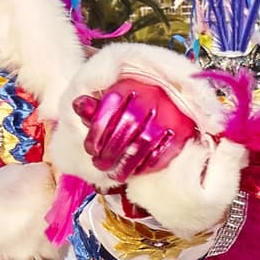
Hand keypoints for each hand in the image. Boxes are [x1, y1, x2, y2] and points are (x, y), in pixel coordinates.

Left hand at [73, 78, 197, 181]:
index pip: (107, 112)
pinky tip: (133, 171)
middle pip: (123, 132)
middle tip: (99, 164)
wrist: (177, 99)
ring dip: (123, 165)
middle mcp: (150, 99)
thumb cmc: (140, 101)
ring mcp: (168, 117)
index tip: (91, 149)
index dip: (95, 135)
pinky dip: (143, 167)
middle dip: (107, 154)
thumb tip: (78, 105)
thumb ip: (97, 106)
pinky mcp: (181, 133)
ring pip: (141, 147)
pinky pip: (159, 155)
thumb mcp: (117, 98)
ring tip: (113, 173)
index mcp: (131, 86)